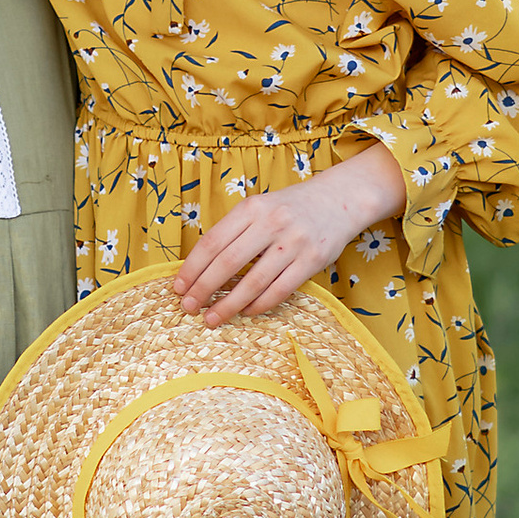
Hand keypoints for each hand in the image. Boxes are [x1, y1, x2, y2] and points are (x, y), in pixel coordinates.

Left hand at [168, 145, 405, 326]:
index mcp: (252, 208)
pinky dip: (259, 305)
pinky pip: (280, 290)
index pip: (213, 241)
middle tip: (189, 308)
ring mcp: (294, 242)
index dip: (192, 268)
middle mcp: (271, 223)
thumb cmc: (290, 208)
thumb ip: (234, 231)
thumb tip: (200, 268)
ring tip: (212, 318)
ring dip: (229, 304)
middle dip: (204, 289)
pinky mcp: (313, 260)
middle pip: (228, 262)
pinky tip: (246, 312)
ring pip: (253, 282)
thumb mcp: (259, 207)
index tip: (178, 287)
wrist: (340, 199)